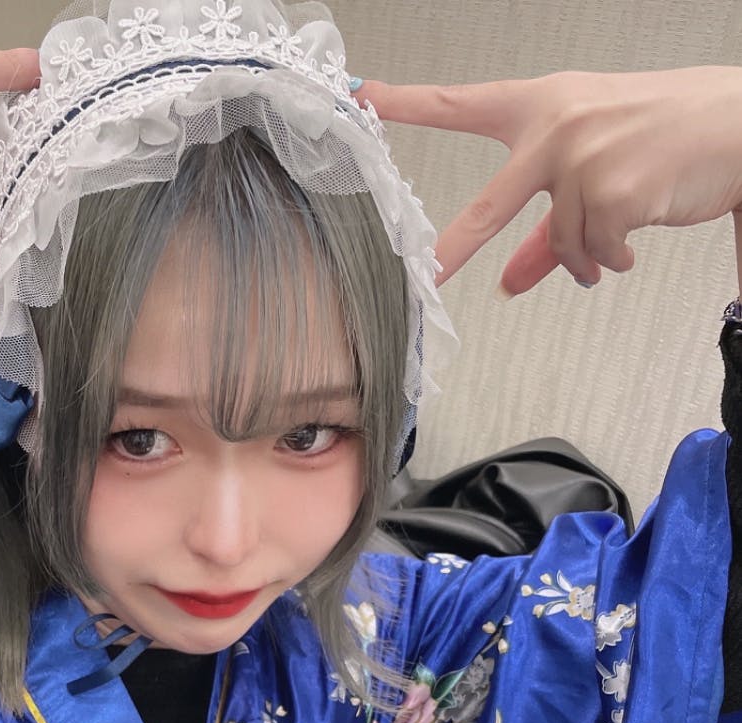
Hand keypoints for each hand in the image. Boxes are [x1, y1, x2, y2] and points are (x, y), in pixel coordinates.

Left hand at [357, 68, 741, 293]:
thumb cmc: (661, 130)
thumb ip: (542, 225)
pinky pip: (595, 253)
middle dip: (453, 248)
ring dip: (585, 256)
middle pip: (488, 206)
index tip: (363, 96)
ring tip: (612, 241)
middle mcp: (556, 129)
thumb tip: (512, 281)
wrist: (738, 123)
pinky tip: (633, 235)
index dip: (407, 102)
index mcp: (541, 106)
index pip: (462, 103)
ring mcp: (584, 160)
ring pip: (561, 243)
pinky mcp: (615, 193)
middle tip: (427, 275)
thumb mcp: (592, 161)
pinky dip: (612, 258)